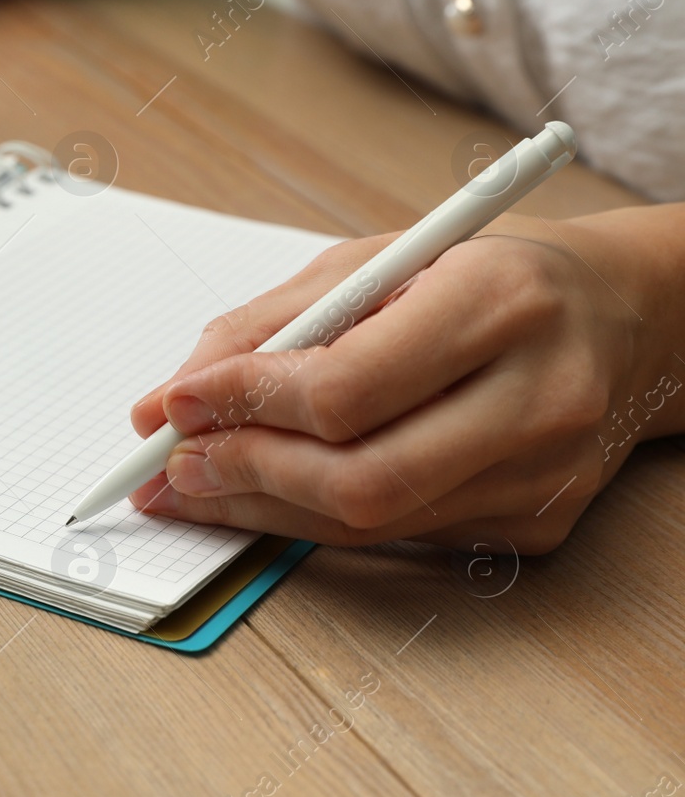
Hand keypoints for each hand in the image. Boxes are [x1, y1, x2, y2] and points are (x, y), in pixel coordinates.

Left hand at [127, 208, 684, 551]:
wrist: (627, 318)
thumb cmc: (487, 275)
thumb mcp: (379, 260)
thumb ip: (270, 324)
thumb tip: (168, 399)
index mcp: (500, 303)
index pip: (347, 386)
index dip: (246, 403)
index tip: (176, 405)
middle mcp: (537, 399)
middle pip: (359, 478)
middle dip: (245, 475)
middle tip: (172, 465)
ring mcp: (544, 477)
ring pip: (372, 521)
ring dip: (261, 509)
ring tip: (194, 487)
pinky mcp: (536, 526)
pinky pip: (397, 536)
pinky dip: (315, 518)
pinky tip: (265, 496)